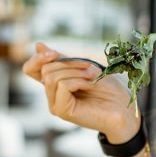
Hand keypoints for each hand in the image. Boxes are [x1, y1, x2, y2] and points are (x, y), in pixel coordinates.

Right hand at [22, 42, 139, 140]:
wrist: (125, 109)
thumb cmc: (108, 89)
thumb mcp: (83, 67)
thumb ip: (61, 60)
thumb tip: (38, 45)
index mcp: (55, 84)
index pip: (30, 69)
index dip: (37, 58)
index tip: (53, 53)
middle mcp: (52, 95)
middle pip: (45, 69)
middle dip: (69, 63)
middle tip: (90, 69)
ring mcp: (56, 104)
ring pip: (52, 77)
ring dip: (76, 71)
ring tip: (92, 77)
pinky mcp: (62, 111)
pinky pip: (62, 86)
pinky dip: (78, 81)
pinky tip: (90, 86)